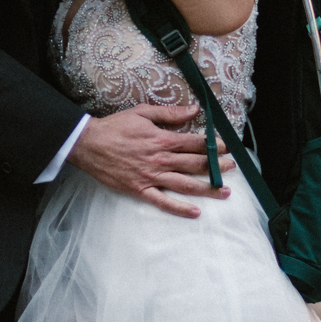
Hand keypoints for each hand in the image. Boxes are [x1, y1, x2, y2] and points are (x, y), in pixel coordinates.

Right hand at [68, 104, 234, 217]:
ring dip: (207, 188)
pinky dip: (180, 208)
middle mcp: (160, 160)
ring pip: (185, 185)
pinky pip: (163, 202)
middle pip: (195, 165)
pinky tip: (196, 212)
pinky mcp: (140, 190)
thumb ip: (170, 113)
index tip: (226, 147)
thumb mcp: (143, 112)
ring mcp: (151, 177)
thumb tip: (194, 109)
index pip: (195, 143)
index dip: (213, 145)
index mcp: (162, 140)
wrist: (89, 144)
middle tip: (231, 168)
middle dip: (216, 166)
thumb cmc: (115, 127)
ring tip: (224, 191)